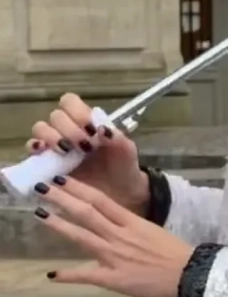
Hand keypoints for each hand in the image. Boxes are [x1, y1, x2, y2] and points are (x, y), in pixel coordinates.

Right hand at [28, 93, 149, 213]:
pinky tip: (44, 153)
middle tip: (85, 147)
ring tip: (67, 152)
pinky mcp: (46, 163)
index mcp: (86, 121)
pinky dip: (34, 147)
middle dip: (70, 129)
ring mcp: (55, 145)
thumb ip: (118, 138)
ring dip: (52, 137)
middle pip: (56, 116)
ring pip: (40, 128)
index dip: (77, 112)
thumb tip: (102, 129)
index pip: (70, 102)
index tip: (91, 129)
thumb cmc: (122, 168)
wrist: (119, 194)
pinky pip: (32, 148)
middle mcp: (67, 130)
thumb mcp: (127, 152)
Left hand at [35, 176, 193, 296]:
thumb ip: (135, 228)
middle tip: (43, 188)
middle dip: (63, 199)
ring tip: (40, 214)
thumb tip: (122, 224)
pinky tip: (52, 274)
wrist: (191, 276)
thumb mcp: (155, 232)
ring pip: (82, 236)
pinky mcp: (114, 278)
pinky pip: (87, 275)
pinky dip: (68, 275)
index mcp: (132, 222)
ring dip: (59, 225)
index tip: (63, 180)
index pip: (101, 200)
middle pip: (87, 212)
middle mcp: (120, 235)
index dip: (80, 189)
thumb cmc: (178, 254)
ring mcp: (115, 256)